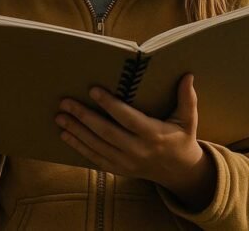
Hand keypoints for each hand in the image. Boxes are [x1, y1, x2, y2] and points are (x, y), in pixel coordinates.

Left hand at [55, 74, 214, 206]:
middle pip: (106, 133)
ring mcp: (127, 163)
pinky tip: (65, 135)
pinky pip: (96, 159)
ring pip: (97, 146)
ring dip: (76, 131)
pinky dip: (79, 147)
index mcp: (154, 135)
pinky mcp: (119, 169)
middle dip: (84, 117)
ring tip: (60, 116)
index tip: (93, 90)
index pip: (128, 118)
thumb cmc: (181, 139)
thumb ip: (187, 98)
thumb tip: (188, 75)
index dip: (110, 105)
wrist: (179, 173)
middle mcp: (138, 150)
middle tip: (65, 102)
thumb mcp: (189, 120)